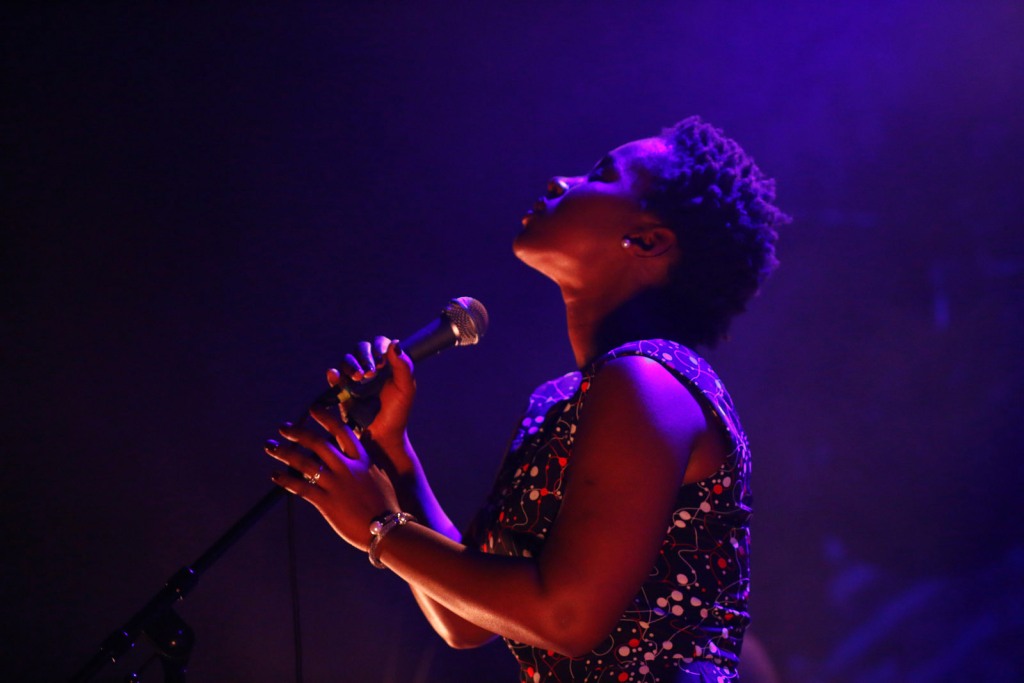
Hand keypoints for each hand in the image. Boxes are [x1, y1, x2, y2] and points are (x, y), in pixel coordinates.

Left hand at [266, 403, 400, 550]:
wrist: (387, 529)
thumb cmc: (386, 506)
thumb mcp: (379, 477)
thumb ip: (365, 465)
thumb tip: (357, 458)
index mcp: (362, 460)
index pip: (341, 431)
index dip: (326, 418)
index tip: (313, 409)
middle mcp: (347, 468)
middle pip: (317, 443)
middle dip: (297, 433)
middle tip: (283, 428)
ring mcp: (336, 485)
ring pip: (305, 463)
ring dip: (284, 453)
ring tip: (270, 447)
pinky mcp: (327, 503)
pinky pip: (301, 487)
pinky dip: (286, 480)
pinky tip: (275, 475)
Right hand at [330, 338, 415, 447]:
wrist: (383, 436)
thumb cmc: (397, 413)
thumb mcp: (406, 389)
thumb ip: (404, 366)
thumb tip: (395, 342)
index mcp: (387, 364)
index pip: (379, 344)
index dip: (378, 348)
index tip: (382, 361)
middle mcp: (370, 367)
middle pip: (360, 349)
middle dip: (364, 357)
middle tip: (369, 373)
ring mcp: (354, 378)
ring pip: (346, 361)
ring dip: (350, 365)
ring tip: (357, 378)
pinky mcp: (341, 390)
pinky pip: (334, 377)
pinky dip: (333, 374)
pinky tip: (334, 375)